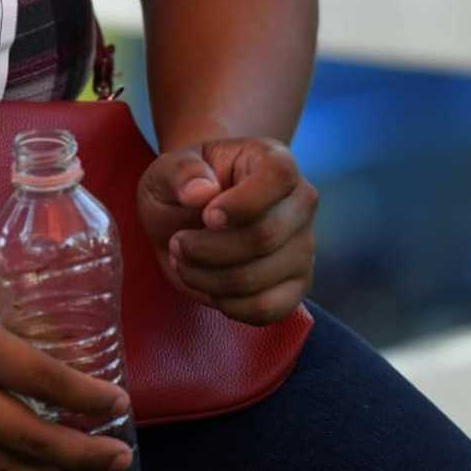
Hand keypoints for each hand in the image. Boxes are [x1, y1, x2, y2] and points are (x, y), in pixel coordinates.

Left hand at [137, 137, 317, 325]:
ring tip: (184, 260)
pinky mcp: (295, 285)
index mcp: (273, 161)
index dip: (241, 203)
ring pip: (261, 277)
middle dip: (207, 248)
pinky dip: (228, 304)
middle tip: (177, 243)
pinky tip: (207, 284)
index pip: (278, 177)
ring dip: (208, 277)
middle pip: (265, 236)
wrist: (186, 217)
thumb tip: (201, 192)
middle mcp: (299, 202)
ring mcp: (303, 246)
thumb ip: (181, 173)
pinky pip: (269, 309)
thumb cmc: (182, 187)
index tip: (206, 217)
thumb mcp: (166, 170)